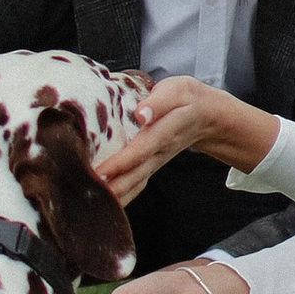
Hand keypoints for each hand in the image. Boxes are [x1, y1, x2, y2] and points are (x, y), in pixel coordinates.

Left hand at [93, 73, 276, 204]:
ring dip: (115, 196)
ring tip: (91, 203)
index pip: (142, 149)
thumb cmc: (186, 99)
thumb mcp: (177, 90)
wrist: (207, 116)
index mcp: (165, 130)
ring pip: (135, 183)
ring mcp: (156, 162)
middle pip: (136, 174)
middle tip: (87, 193)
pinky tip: (104, 202)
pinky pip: (136, 184)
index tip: (100, 172)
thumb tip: (141, 114)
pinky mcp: (152, 166)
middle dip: (113, 187)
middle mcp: (160, 152)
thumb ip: (159, 102)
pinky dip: (122, 196)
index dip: (121, 162)